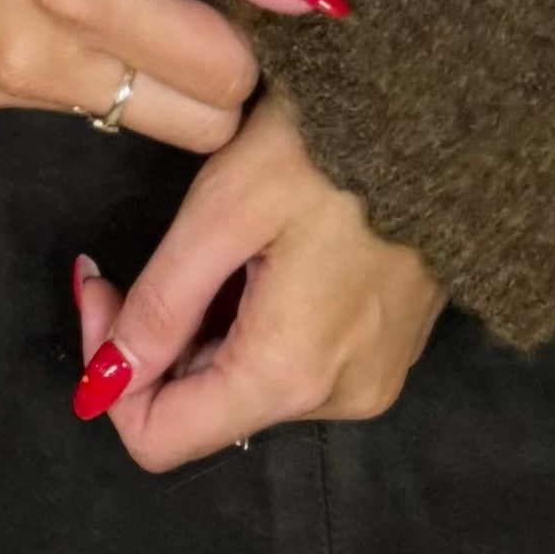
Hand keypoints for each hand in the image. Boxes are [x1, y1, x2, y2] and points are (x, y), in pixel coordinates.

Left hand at [67, 81, 447, 468]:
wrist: (453, 114)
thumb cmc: (334, 148)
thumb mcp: (225, 209)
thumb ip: (162, 306)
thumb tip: (102, 383)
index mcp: (289, 376)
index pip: (160, 439)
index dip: (111, 373)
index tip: (104, 286)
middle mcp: (337, 399)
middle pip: (204, 408)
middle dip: (159, 339)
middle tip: (149, 252)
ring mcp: (373, 378)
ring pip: (247, 383)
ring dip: (211, 325)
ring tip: (227, 240)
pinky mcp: (391, 350)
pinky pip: (298, 361)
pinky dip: (260, 321)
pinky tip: (271, 251)